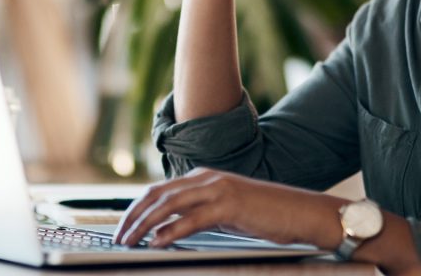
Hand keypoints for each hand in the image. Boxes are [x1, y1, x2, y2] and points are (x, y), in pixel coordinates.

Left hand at [113, 168, 344, 248]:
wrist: (301, 211)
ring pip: (169, 205)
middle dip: (133, 216)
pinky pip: (193, 219)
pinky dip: (171, 231)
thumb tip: (170, 229)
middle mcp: (206, 178)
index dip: (136, 208)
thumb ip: (200, 213)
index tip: (122, 227)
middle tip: (118, 236)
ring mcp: (218, 189)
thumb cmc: (266, 214)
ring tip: (131, 242)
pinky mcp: (230, 205)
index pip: (159, 190)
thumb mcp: (225, 211)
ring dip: (145, 225)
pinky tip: (158, 243)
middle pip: (157, 195)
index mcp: (203, 178)